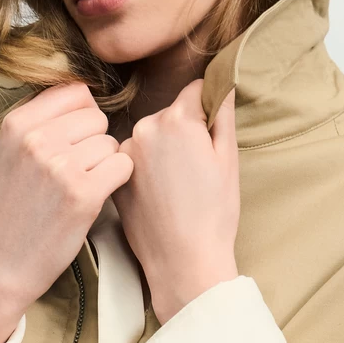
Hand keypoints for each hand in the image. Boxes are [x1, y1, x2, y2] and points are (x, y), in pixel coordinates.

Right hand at [0, 82, 133, 311]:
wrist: (2, 264)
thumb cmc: (13, 211)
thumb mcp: (11, 154)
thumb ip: (42, 121)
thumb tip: (85, 94)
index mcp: (16, 124)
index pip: (74, 90)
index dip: (82, 115)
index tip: (73, 140)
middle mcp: (36, 139)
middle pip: (96, 116)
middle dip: (94, 141)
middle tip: (75, 171)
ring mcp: (59, 166)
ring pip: (111, 143)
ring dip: (104, 165)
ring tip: (80, 188)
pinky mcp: (83, 194)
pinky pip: (123, 166)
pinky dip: (116, 182)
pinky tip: (96, 197)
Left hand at [111, 81, 239, 323]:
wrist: (182, 262)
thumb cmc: (213, 214)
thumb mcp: (228, 159)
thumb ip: (222, 112)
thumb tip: (221, 80)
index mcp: (177, 120)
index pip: (195, 91)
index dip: (208, 109)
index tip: (213, 133)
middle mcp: (144, 128)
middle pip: (170, 114)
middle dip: (185, 131)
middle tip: (198, 169)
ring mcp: (125, 153)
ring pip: (151, 136)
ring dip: (163, 149)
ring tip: (178, 186)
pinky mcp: (115, 175)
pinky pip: (135, 159)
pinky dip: (147, 169)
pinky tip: (160, 195)